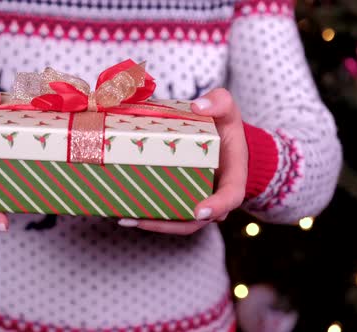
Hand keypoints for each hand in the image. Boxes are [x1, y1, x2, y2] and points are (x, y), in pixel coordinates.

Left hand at [117, 88, 247, 234]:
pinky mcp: (181, 201)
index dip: (217, 206)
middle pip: (196, 219)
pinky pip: (168, 216)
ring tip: (125, 218)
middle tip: (142, 218)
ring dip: (152, 223)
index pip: (230, 197)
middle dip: (170, 222)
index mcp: (232, 177)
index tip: (200, 211)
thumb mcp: (228, 110)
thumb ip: (220, 102)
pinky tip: (124, 214)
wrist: (221, 141)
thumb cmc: (225, 127)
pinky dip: (148, 216)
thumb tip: (198, 106)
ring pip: (178, 222)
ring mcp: (197, 202)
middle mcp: (215, 196)